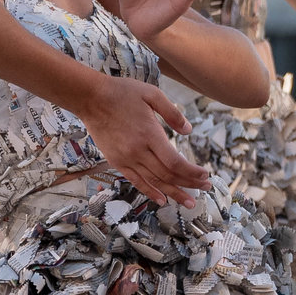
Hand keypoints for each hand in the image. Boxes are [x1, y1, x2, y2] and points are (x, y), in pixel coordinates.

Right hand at [76, 73, 211, 206]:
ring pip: (153, 182)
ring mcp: (125, 158)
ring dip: (173, 193)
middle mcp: (137, 151)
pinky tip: (162, 199)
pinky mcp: (116, 161)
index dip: (191, 172)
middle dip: (188, 184)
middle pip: (167, 175)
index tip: (205, 174)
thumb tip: (189, 131)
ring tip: (189, 201)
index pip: (174, 162)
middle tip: (204, 189)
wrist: (91, 98)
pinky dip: (150, 192)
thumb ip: (173, 113)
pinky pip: (136, 181)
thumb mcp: (152, 94)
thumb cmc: (122, 93)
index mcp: (149, 134)